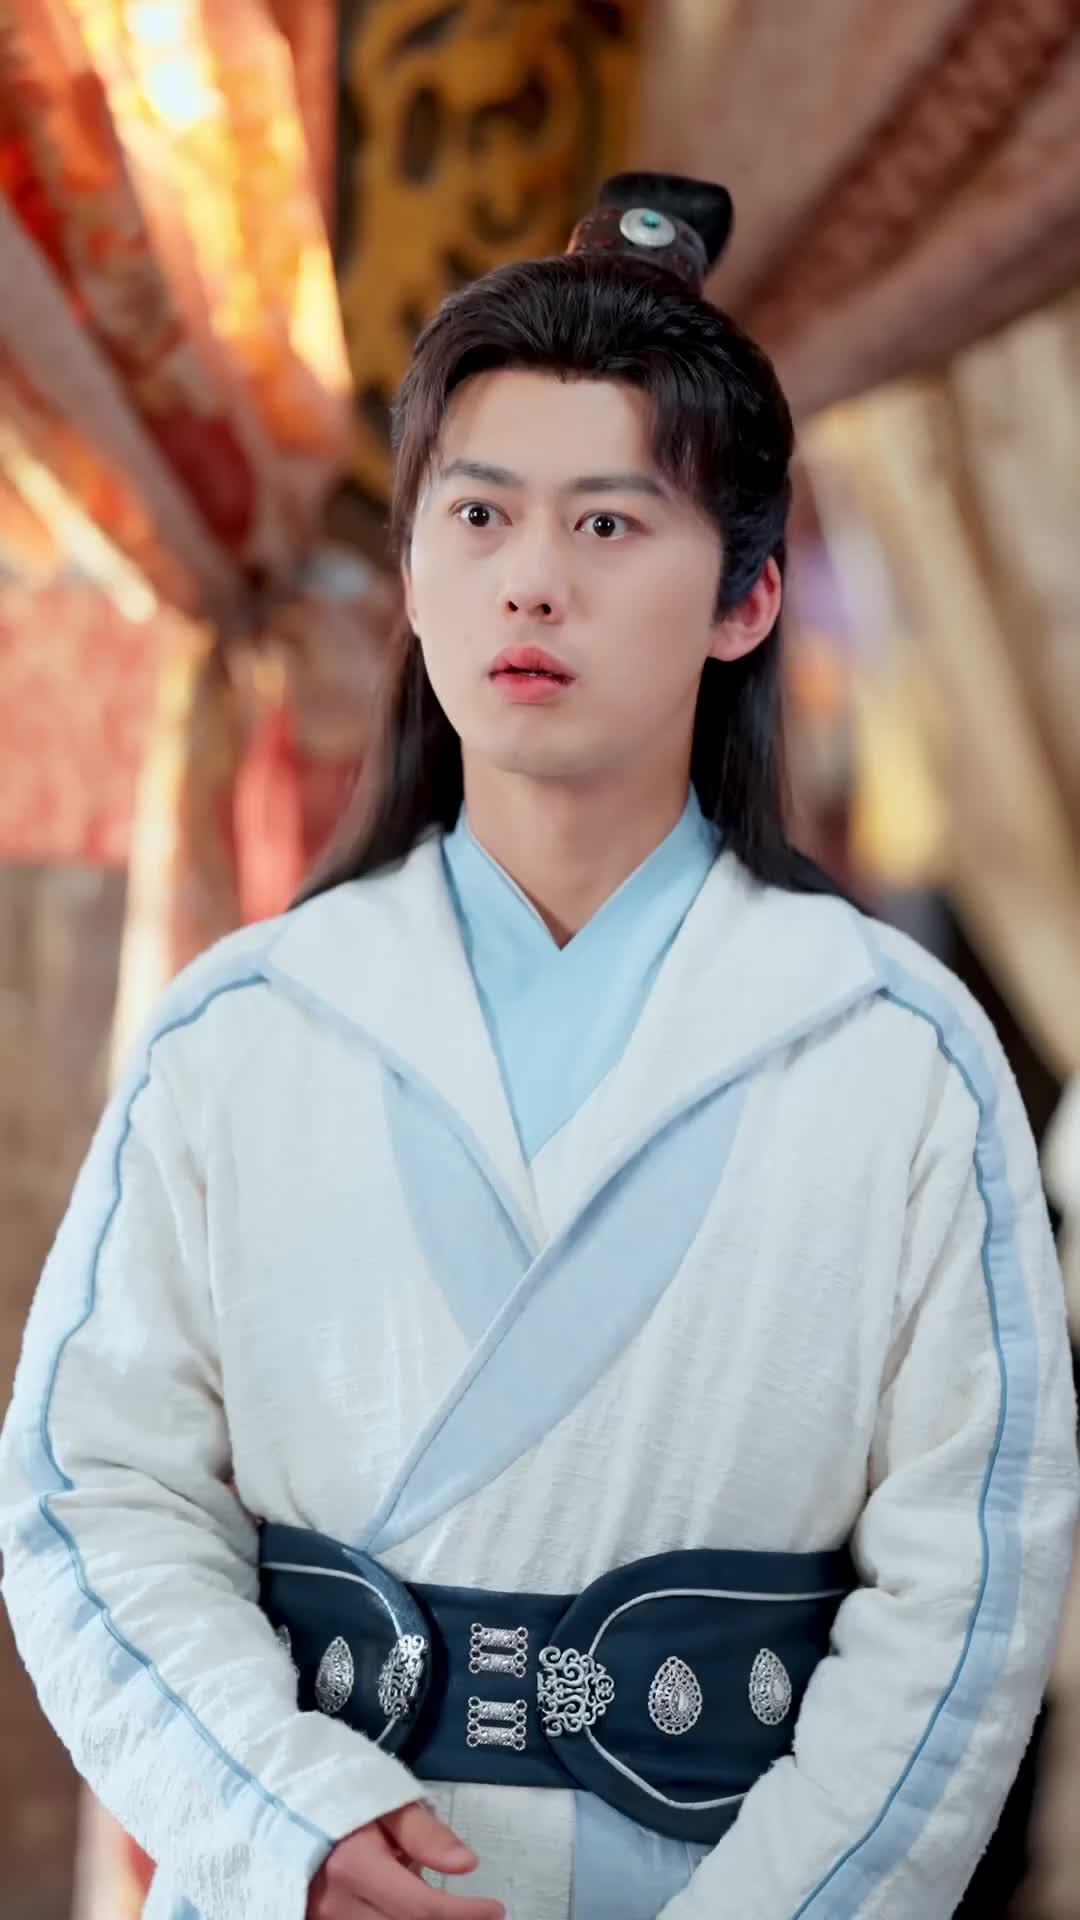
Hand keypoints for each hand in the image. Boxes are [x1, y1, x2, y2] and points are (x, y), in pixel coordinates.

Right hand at [307, 1801, 505, 1918]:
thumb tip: (466, 1863)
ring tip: (437, 1902)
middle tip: (477, 1914)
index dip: (466, 1914)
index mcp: (354, 1868)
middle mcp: (335, 1906)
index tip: (495, 1909)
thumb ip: (424, 1833)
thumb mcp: (383, 1796)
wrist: (271, 1795)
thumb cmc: (332, 1788)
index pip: (422, 1909)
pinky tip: (402, 1905)